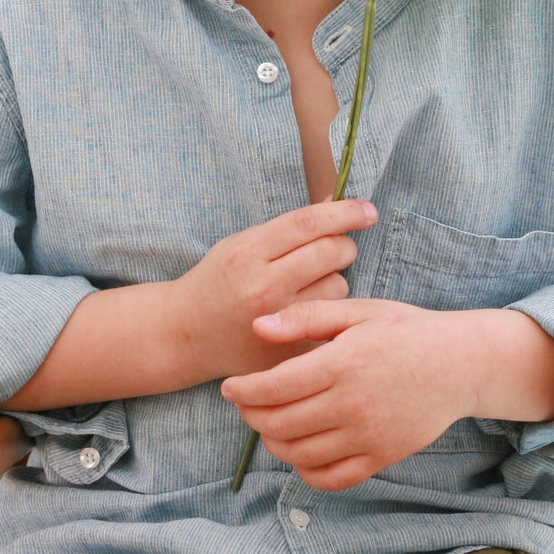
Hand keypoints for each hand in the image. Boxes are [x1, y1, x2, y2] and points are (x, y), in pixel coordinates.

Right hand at [166, 201, 377, 384]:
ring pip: (339, 286)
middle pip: (332, 252)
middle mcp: (264, 286)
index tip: (367, 210)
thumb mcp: (241, 244)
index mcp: (248, 253)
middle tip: (335, 250)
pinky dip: (327, 311)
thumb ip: (285, 229)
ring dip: (334, 280)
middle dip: (343, 245)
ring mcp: (279, 320)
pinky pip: (331, 318)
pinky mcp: (290, 347)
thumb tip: (334, 206)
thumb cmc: (217, 282)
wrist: (185, 334)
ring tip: (308, 287)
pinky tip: (308, 312)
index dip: (345, 212)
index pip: (309, 223)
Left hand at [221, 297, 553, 488]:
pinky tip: (299, 452)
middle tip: (245, 404)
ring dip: (273, 443)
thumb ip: (306, 317)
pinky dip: (306, 471)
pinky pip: (332, 477)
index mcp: (342, 364)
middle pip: (280, 423)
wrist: (461, 364)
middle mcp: (352, 405)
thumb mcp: (358, 312)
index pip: (274, 388)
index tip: (229, 387)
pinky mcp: (382, 457)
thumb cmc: (406, 331)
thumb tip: (258, 326)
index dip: (243, 391)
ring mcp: (368, 436)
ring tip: (268, 425)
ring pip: (300, 454)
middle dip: (252, 416)